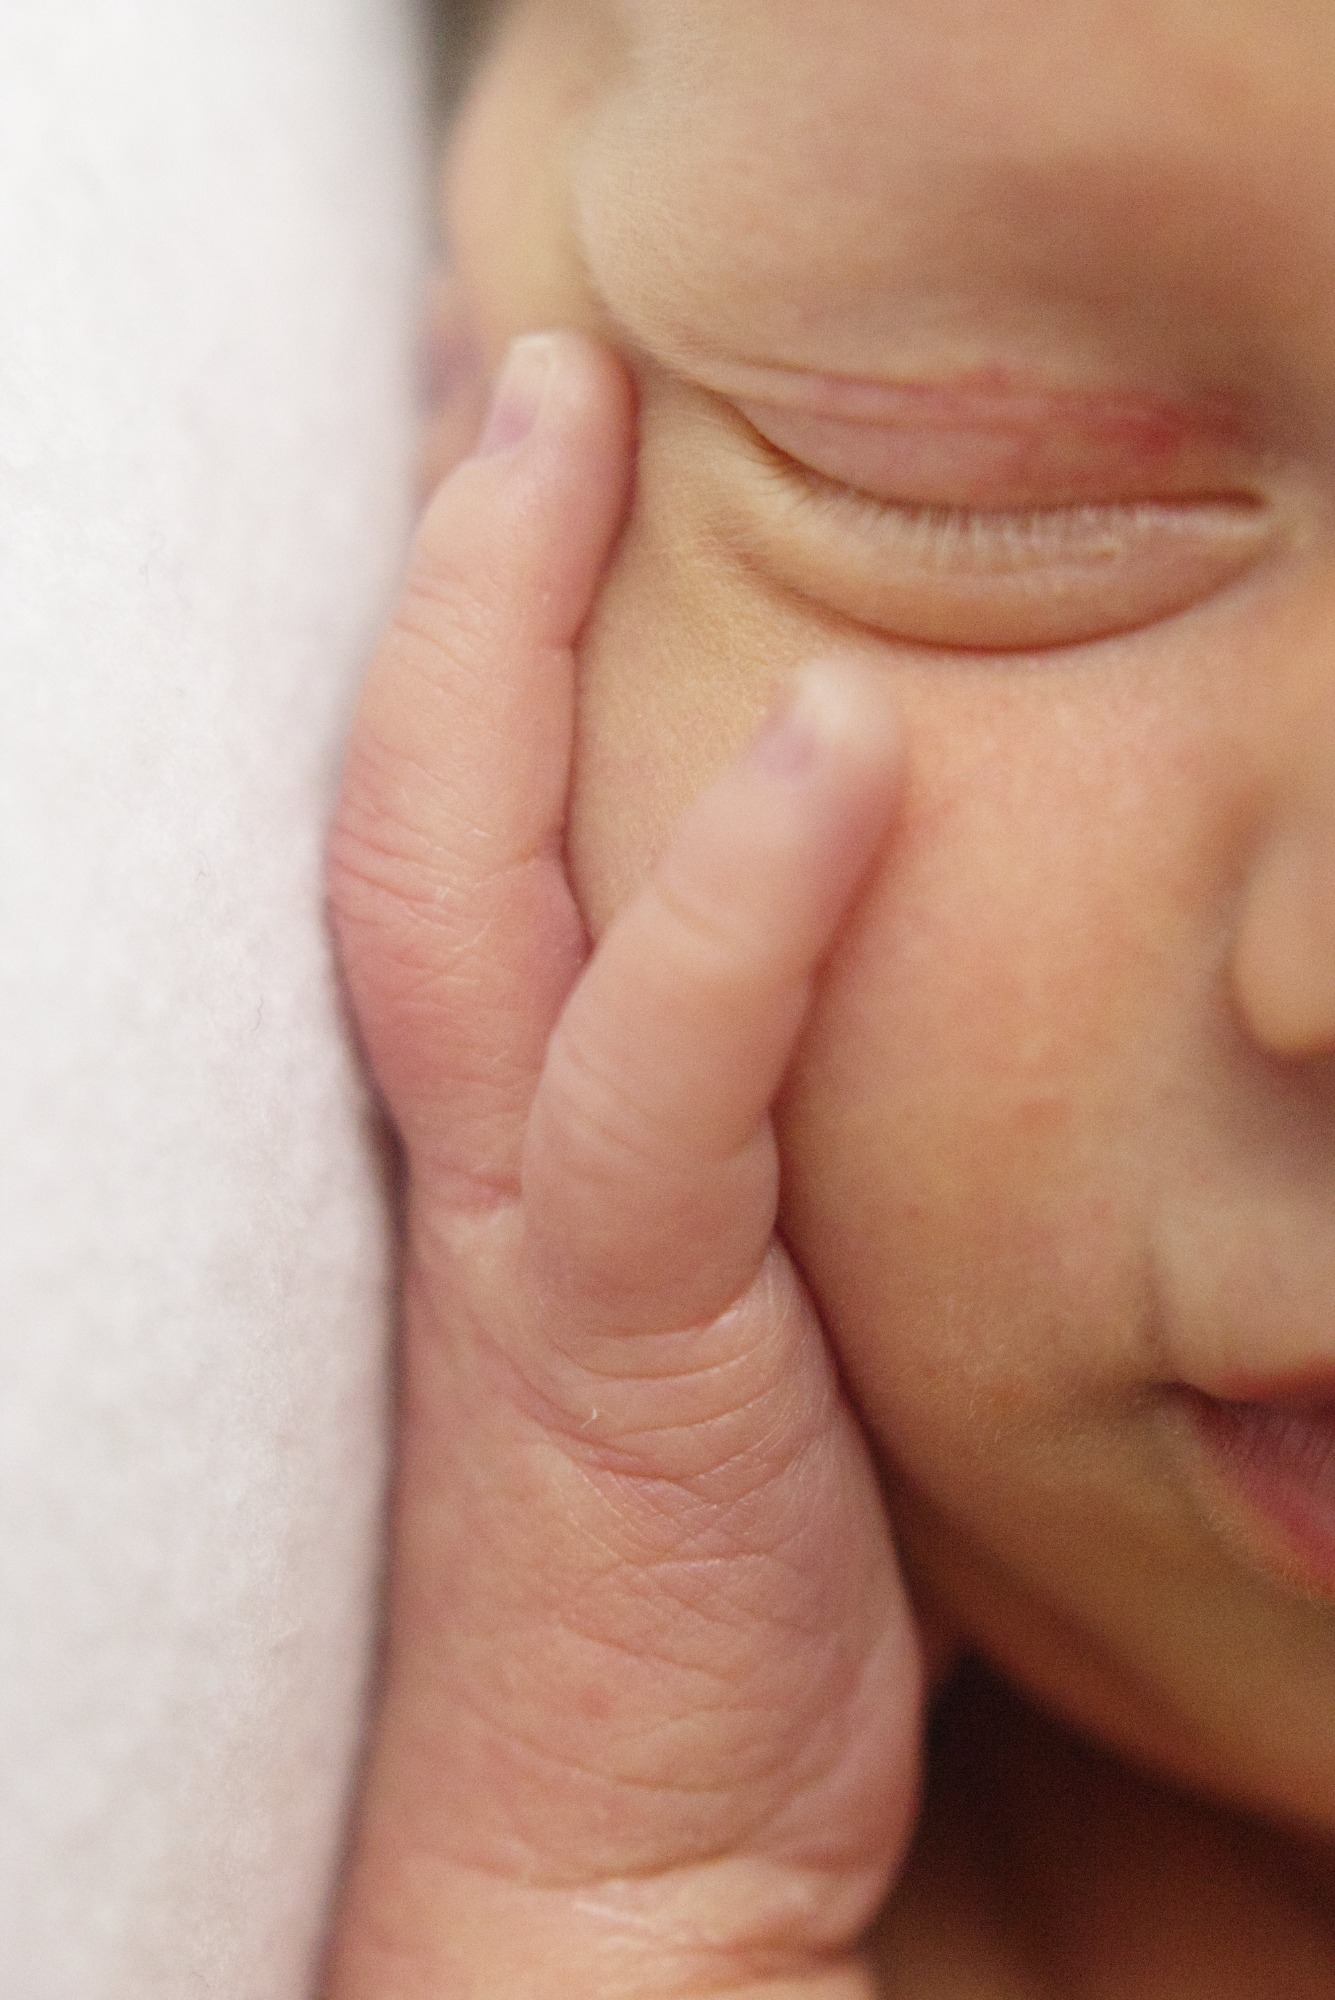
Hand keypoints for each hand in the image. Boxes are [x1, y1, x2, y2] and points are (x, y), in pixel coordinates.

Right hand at [324, 330, 923, 1997]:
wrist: (613, 1858)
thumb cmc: (684, 1581)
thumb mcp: (697, 1320)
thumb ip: (715, 1142)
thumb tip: (806, 1007)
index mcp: (480, 1145)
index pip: (439, 845)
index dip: (454, 647)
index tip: (506, 475)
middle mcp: (458, 1155)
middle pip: (405, 803)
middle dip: (441, 573)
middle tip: (508, 366)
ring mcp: (520, 1235)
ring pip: (461, 879)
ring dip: (497, 635)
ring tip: (555, 416)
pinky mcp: (614, 1339)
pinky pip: (657, 1079)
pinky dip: (736, 906)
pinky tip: (835, 748)